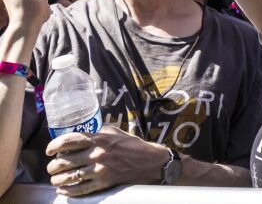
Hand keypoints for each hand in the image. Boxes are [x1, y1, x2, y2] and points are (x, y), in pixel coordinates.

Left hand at [46, 125, 169, 195]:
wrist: (150, 161)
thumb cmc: (132, 145)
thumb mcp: (115, 132)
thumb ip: (97, 133)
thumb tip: (80, 134)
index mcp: (99, 139)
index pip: (69, 141)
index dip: (54, 146)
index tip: (49, 150)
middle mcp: (97, 154)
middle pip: (64, 161)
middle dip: (53, 166)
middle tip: (52, 167)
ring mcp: (99, 170)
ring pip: (68, 177)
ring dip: (57, 179)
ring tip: (55, 178)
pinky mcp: (103, 183)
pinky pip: (79, 189)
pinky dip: (68, 191)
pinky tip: (63, 190)